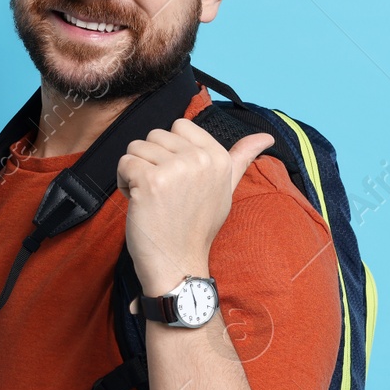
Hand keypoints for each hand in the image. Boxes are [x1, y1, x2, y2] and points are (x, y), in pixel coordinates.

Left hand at [117, 119, 273, 294]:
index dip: (170, 151)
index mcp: (219, 158)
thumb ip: (241, 159)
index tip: (178, 179)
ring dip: (136, 172)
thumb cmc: (196, 227)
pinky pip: (125, 163)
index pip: (180, 126)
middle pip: (155, 135)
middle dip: (151, 161)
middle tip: (164, 193)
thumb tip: (266, 137)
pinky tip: (139, 203)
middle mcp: (201, 159)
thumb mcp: (226, 190)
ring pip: (137, 147)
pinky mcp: (151, 180)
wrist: (178, 263)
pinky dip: (124, 183)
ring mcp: (177, 169)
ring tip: (151, 198)